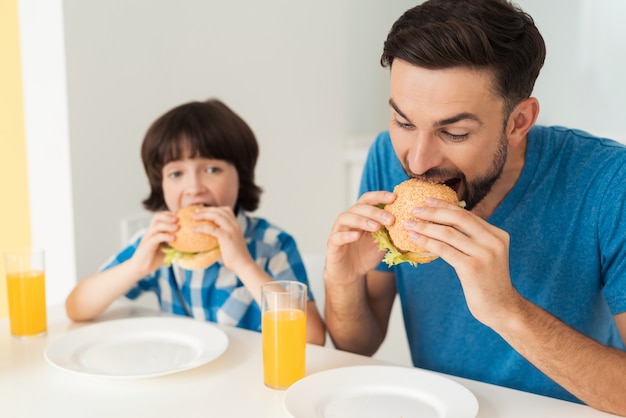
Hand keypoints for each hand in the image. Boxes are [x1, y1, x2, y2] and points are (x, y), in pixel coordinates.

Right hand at [131, 211, 177, 276]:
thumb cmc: (154, 259)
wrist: (140, 268)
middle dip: (168, 216)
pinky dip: (165, 236)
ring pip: (156, 226)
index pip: (161, 217)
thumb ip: (176, 246)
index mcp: (155, 231)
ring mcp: (148, 238)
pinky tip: (174, 238)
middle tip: (178, 218)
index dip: (170, 214)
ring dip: (167, 225)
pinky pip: (156, 237)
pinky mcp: (147, 245)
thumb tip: (191, 245)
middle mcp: (151, 232)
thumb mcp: (168, 251)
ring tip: (177, 227)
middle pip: (157, 217)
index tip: (181, 215)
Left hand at [192, 206, 253, 272]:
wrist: (242, 263)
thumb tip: (210, 236)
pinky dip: (202, 227)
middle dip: (206, 209)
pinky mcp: (226, 237)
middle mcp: (234, 225)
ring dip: (203, 215)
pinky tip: (194, 229)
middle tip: (195, 211)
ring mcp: (231, 230)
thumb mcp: (230, 241)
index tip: (203, 210)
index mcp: (236, 225)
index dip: (214, 208)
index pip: (226, 210)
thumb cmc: (235, 256)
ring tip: (193, 217)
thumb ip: (223, 235)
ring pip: (216, 216)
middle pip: (219, 211)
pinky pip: (212, 229)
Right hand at [325, 191, 395, 283]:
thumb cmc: (366, 254)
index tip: (394, 197)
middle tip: (390, 219)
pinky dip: (346, 235)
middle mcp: (349, 219)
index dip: (379, 196)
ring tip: (376, 227)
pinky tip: (357, 236)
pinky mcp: (332, 245)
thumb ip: (390, 232)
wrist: (351, 273)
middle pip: (359, 207)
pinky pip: (337, 237)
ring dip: (362, 220)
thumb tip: (408, 224)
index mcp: (361, 215)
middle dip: (375, 211)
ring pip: (346, 218)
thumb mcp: (382, 242)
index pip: (368, 200)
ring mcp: (339, 230)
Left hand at [407, 198, 516, 325]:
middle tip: (414, 209)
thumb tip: (445, 223)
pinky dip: (427, 242)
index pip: (467, 215)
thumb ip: (473, 240)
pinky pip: (444, 250)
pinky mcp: (472, 268)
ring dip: (425, 227)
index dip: (446, 206)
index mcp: (498, 234)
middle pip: (458, 219)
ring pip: (448, 234)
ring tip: (409, 224)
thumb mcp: (485, 256)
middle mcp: (493, 241)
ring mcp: (484, 254)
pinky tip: (414, 239)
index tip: (427, 200)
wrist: (501, 308)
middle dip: (433, 212)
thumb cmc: (487, 283)